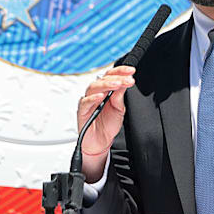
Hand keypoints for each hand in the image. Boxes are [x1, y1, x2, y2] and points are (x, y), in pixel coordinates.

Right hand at [76, 65, 134, 179]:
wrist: (100, 143)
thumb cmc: (108, 125)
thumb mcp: (119, 109)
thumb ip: (120, 96)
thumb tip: (125, 81)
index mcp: (105, 91)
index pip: (111, 76)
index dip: (121, 72)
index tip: (131, 71)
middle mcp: (95, 94)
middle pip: (103, 80)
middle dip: (117, 78)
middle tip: (128, 79)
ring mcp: (88, 102)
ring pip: (93, 87)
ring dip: (106, 85)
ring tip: (117, 84)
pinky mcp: (82, 112)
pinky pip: (85, 102)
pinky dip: (92, 98)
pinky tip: (101, 96)